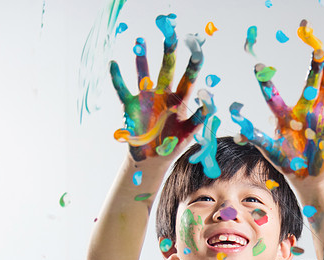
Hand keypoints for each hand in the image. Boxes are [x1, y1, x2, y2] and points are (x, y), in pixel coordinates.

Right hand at [110, 28, 211, 161]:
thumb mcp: (189, 134)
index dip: (193, 67)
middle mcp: (163, 95)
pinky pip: (122, 89)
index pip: (188, 80)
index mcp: (180, 101)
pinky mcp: (130, 105)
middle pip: (166, 70)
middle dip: (168, 53)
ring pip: (143, 73)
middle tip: (170, 35)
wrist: (151, 160)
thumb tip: (210, 102)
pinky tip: (113, 63)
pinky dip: (117, 77)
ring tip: (140, 40)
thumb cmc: (172, 146)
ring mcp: (146, 98)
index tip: (198, 51)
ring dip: (142, 58)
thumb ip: (200, 118)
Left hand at [229, 20, 323, 177]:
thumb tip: (240, 130)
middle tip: (314, 49)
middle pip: (308, 86)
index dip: (266, 83)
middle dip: (312, 69)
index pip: (273, 96)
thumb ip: (257, 138)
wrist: (306, 177)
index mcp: (284, 116)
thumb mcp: (270, 151)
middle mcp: (302, 111)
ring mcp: (318, 118)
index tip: (258, 67)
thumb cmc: (286, 163)